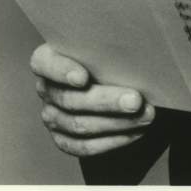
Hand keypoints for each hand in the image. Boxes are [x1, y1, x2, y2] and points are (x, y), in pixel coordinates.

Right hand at [30, 44, 154, 156]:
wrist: (113, 81)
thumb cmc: (109, 55)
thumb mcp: (107, 45)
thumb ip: (111, 44)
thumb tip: (138, 45)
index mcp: (48, 60)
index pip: (44, 64)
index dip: (61, 71)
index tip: (83, 77)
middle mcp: (47, 90)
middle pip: (70, 99)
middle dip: (106, 101)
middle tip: (135, 100)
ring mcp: (53, 117)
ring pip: (80, 125)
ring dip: (117, 122)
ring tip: (146, 116)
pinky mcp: (65, 140)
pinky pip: (85, 146)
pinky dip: (114, 140)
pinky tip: (136, 131)